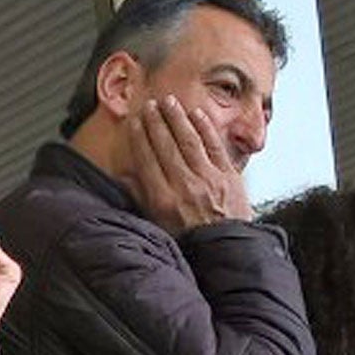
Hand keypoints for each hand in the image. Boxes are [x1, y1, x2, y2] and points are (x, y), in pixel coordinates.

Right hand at [124, 97, 250, 234]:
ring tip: (169, 102)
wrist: (225, 253)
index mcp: (163, 200)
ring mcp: (209, 179)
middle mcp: (185, 186)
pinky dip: (205, 128)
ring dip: (178, 118)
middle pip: (167, 146)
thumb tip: (125, 178)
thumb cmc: (190, 243)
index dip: (140, 138)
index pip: (147, 160)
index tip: (135, 122)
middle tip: (150, 105)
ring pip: (190, 141)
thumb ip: (141, 199)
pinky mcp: (229, 177)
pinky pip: (215, 146)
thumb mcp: (157, 227)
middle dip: (157, 122)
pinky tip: (197, 114)